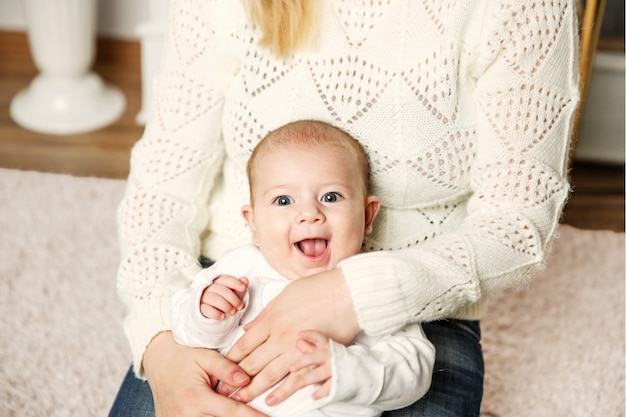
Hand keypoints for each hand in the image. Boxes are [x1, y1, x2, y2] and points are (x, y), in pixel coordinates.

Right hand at [143, 331, 266, 416]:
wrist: (157, 362)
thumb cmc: (184, 357)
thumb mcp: (206, 356)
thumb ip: (227, 368)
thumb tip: (246, 380)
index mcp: (195, 397)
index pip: (231, 411)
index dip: (252, 416)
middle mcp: (184, 415)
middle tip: (259, 416)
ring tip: (243, 413)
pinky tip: (220, 415)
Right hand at [201, 276, 248, 319]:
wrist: (211, 313)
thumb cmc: (224, 301)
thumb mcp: (233, 295)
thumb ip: (239, 288)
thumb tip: (245, 279)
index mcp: (218, 283)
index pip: (226, 279)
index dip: (235, 283)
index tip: (243, 288)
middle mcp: (210, 288)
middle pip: (221, 289)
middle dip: (233, 298)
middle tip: (240, 306)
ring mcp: (204, 298)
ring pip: (214, 298)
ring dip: (225, 305)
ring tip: (232, 312)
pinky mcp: (200, 308)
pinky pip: (206, 309)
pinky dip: (215, 313)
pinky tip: (222, 317)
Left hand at [222, 269, 358, 401]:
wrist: (350, 292)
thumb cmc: (320, 288)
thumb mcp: (286, 294)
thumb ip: (266, 314)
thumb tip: (249, 328)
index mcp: (273, 319)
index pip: (245, 344)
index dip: (231, 360)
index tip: (221, 370)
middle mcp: (282, 336)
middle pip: (253, 362)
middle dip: (235, 379)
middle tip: (223, 391)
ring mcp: (298, 348)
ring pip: (270, 374)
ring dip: (253, 389)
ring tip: (240, 400)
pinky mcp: (315, 356)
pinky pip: (296, 378)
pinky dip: (282, 391)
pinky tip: (271, 400)